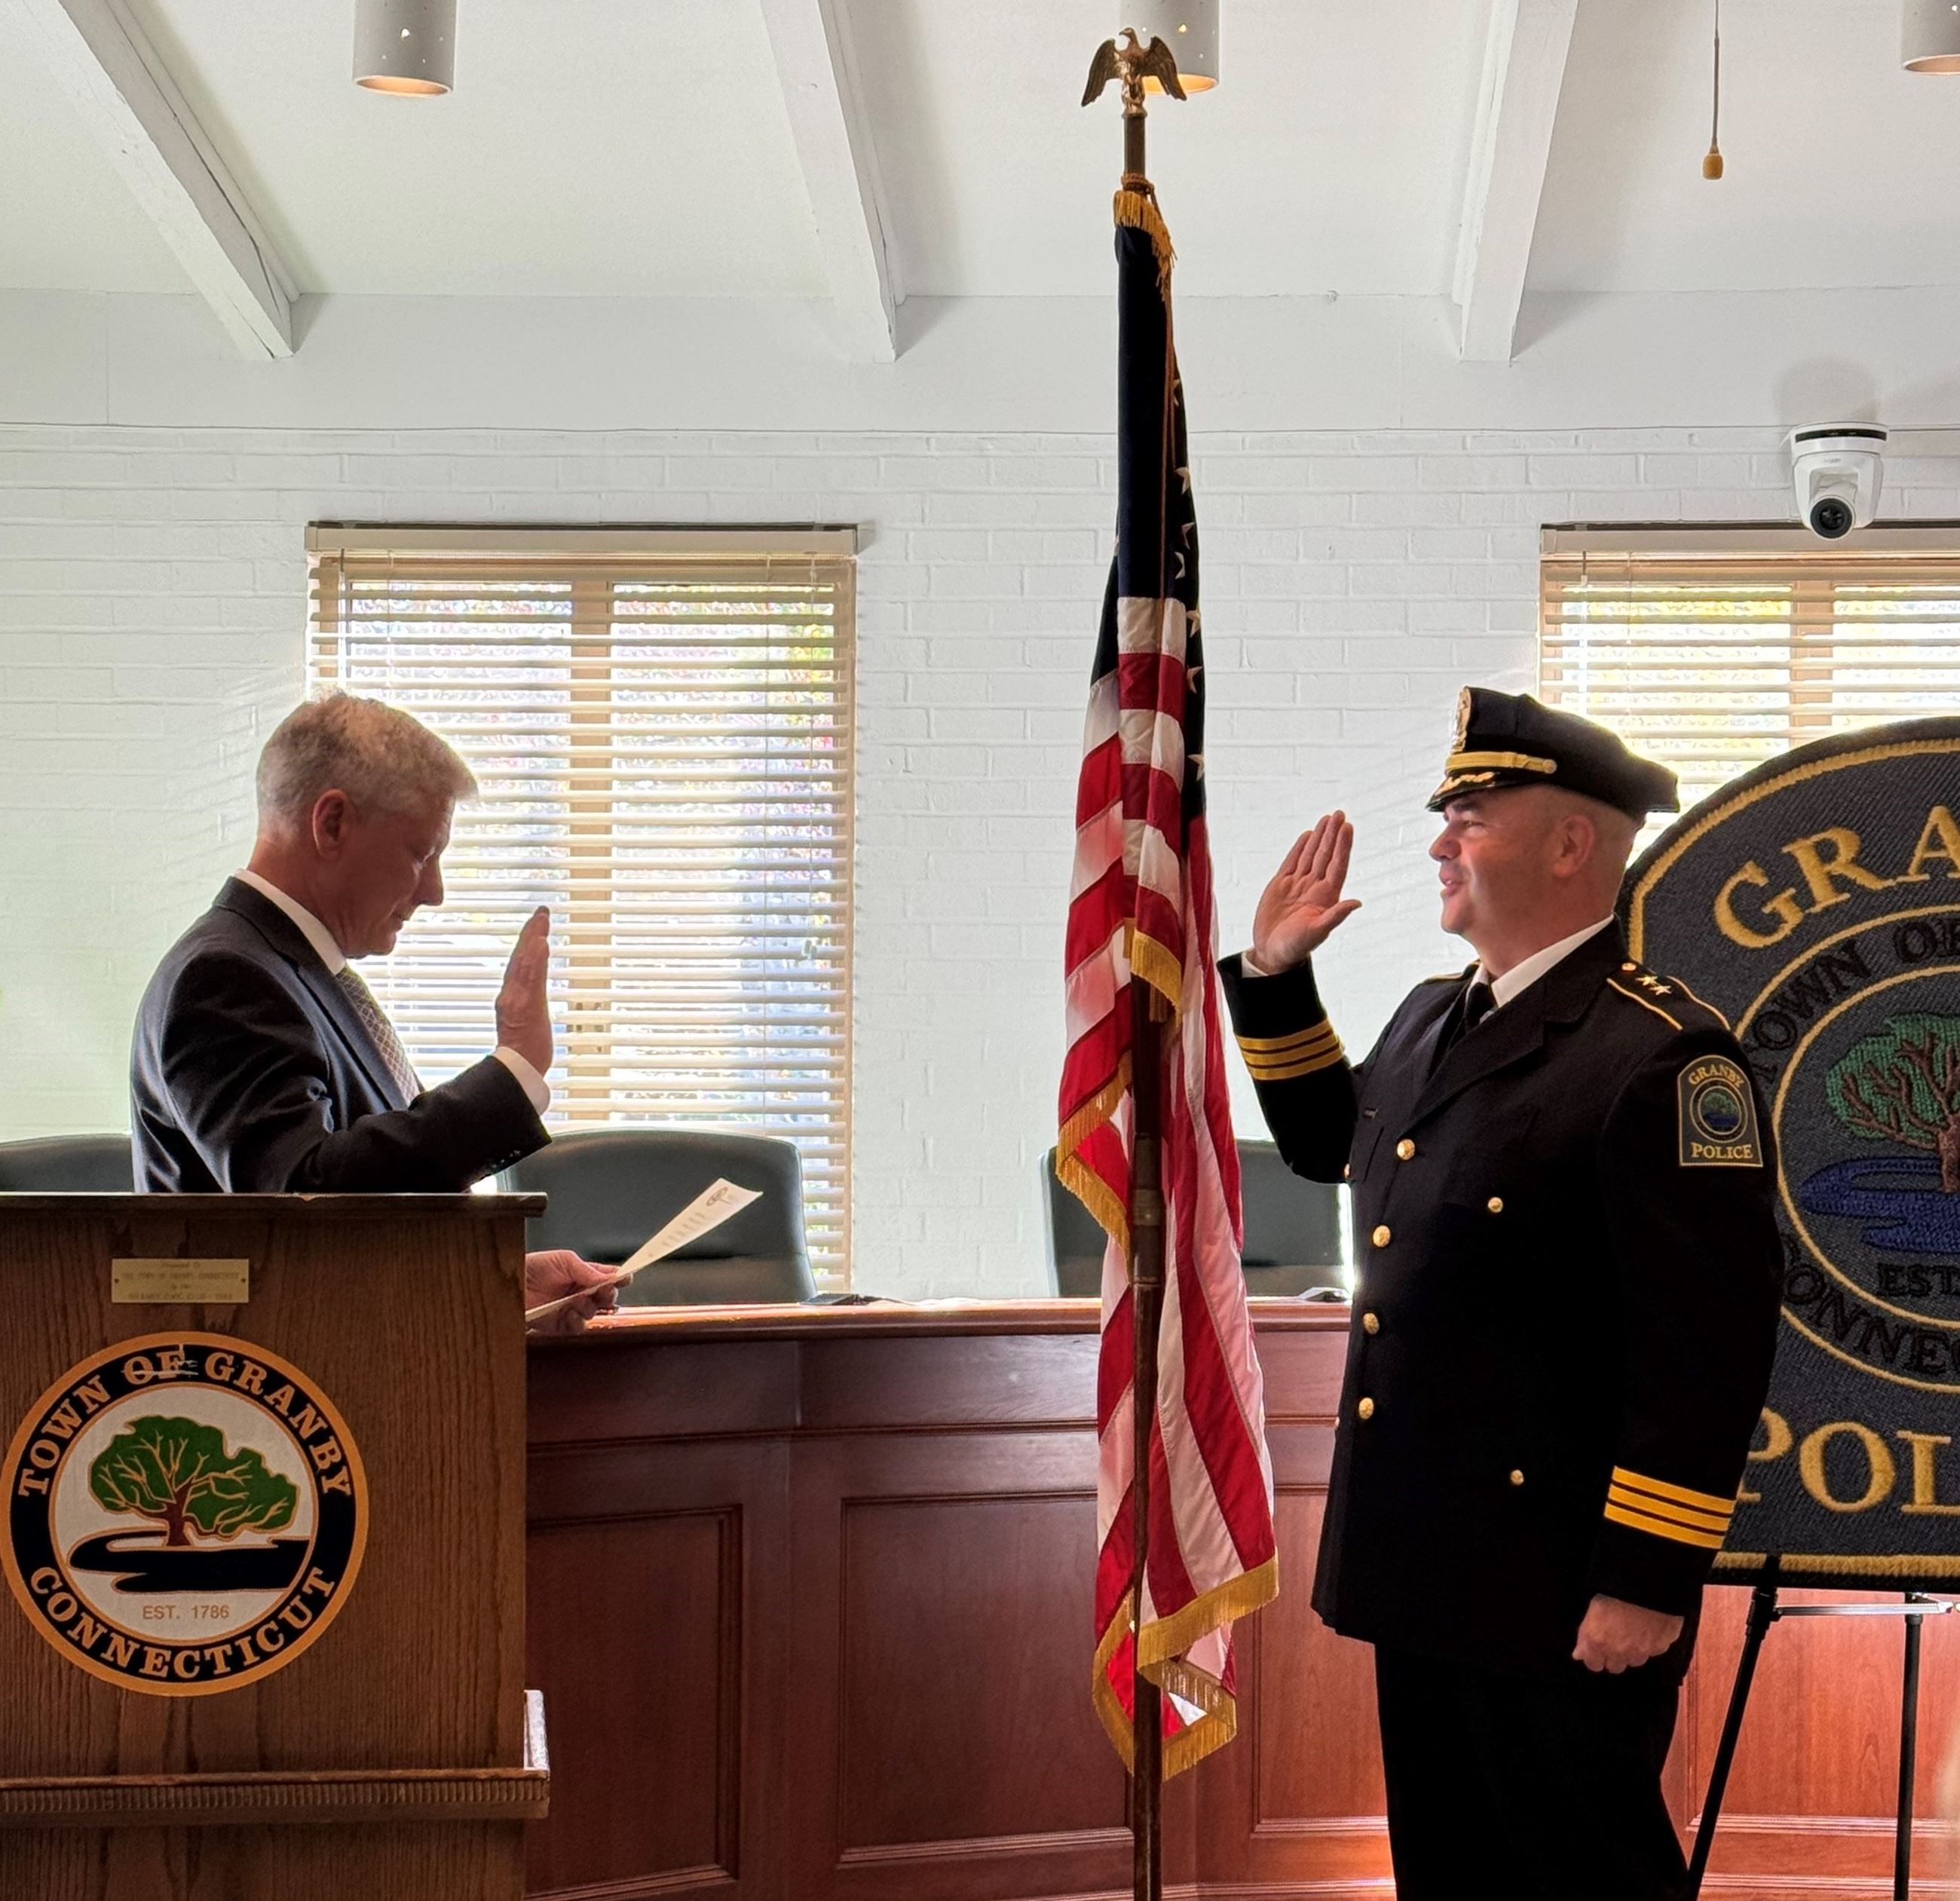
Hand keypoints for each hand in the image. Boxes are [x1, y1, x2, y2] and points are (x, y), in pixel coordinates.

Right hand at [496, 907, 552, 1077]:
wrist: (519, 1071)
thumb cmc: (525, 1051)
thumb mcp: (526, 1023)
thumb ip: (525, 1007)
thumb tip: (531, 1002)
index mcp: (512, 995)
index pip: (520, 962)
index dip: (528, 941)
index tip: (537, 922)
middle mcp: (511, 993)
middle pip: (520, 956)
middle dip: (531, 932)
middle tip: (542, 912)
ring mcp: (517, 998)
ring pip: (525, 962)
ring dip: (533, 938)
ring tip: (541, 919)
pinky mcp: (525, 1005)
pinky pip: (530, 977)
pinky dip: (534, 958)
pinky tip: (540, 942)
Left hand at [524, 1249, 620, 1336]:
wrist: (511, 1285)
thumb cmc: (533, 1267)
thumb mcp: (563, 1260)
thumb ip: (588, 1269)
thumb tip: (610, 1277)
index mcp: (584, 1274)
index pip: (608, 1277)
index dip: (619, 1278)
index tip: (626, 1278)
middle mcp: (581, 1292)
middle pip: (607, 1296)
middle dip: (609, 1293)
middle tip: (605, 1290)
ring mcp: (572, 1309)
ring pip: (594, 1312)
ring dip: (590, 1306)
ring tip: (577, 1299)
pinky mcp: (561, 1325)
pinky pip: (579, 1327)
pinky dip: (578, 1321)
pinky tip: (571, 1313)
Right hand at [1250, 813, 1360, 974]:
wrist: (1272, 953)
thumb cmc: (1296, 947)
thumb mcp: (1316, 932)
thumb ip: (1335, 916)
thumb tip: (1357, 903)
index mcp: (1326, 897)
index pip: (1337, 866)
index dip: (1342, 846)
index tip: (1347, 827)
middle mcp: (1314, 887)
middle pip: (1326, 855)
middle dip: (1332, 834)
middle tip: (1339, 814)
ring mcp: (1298, 885)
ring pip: (1311, 855)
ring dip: (1319, 837)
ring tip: (1327, 819)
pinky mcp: (1281, 885)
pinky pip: (1292, 862)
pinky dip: (1300, 848)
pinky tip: (1307, 836)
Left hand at [1573, 1594, 1681, 1673]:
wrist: (1646, 1583)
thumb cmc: (1613, 1590)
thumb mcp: (1593, 1609)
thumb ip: (1586, 1635)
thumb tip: (1579, 1654)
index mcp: (1598, 1642)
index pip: (1593, 1664)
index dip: (1593, 1656)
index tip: (1596, 1648)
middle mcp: (1619, 1652)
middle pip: (1615, 1667)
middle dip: (1613, 1656)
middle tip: (1615, 1640)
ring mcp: (1642, 1652)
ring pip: (1635, 1661)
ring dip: (1632, 1652)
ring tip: (1633, 1632)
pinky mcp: (1661, 1648)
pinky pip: (1653, 1652)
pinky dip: (1649, 1644)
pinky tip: (1648, 1628)